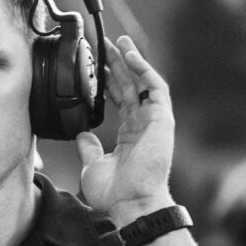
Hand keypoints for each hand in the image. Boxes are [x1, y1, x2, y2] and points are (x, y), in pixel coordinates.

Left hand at [76, 36, 175, 227]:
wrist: (131, 204)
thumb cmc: (115, 193)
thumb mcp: (93, 166)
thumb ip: (89, 147)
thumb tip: (81, 133)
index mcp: (129, 134)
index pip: (120, 100)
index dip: (108, 82)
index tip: (96, 66)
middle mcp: (143, 125)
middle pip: (131, 86)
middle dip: (118, 64)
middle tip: (105, 44)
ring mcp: (154, 121)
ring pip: (144, 82)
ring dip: (132, 61)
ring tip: (119, 42)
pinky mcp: (163, 119)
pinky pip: (156, 88)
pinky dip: (145, 70)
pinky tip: (131, 57)